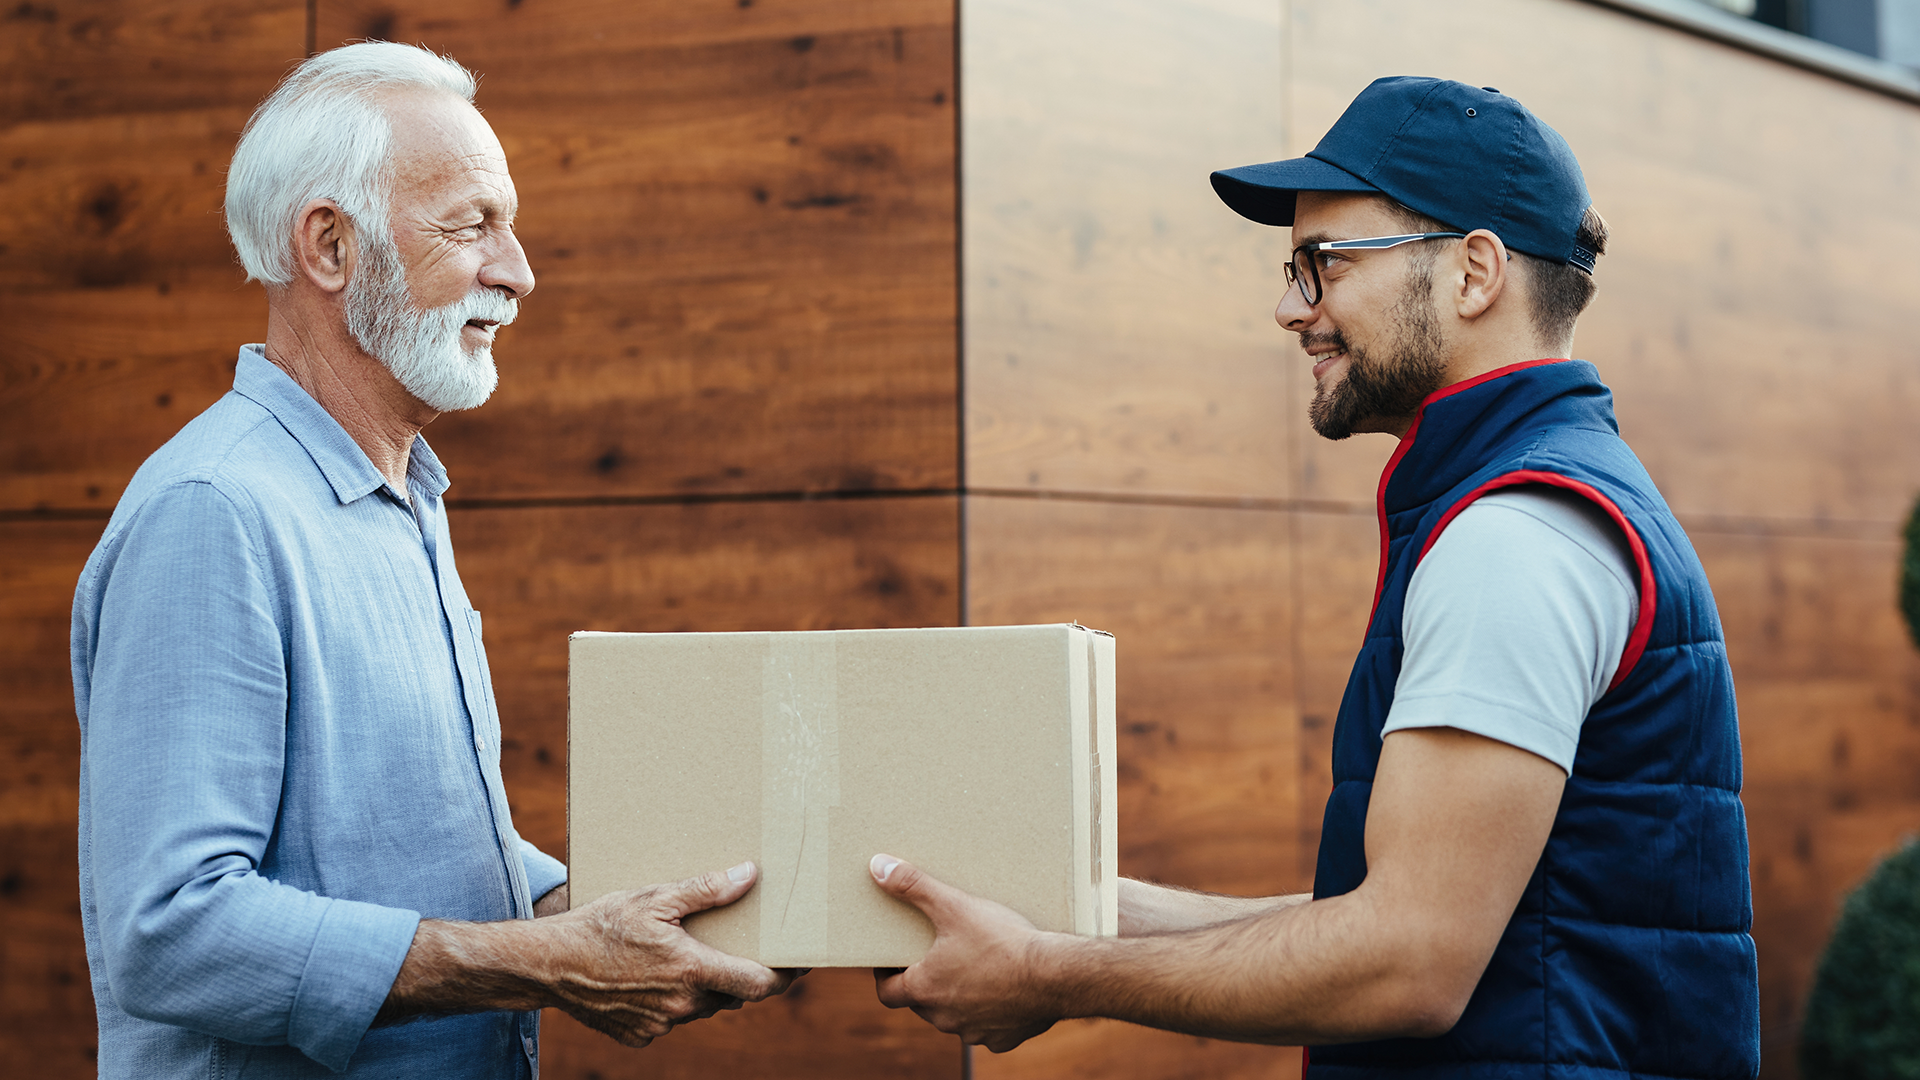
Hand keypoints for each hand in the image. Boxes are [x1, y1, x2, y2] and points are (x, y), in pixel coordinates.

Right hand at [539, 862, 795, 1045]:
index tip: (799, 964)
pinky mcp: (639, 1036)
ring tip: (693, 954)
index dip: (785, 976)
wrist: (547, 965)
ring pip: (702, 1008)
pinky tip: (655, 975)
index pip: (758, 985)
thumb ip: (706, 889)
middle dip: (740, 974)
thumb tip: (750, 875)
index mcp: (692, 971)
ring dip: (705, 987)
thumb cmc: (600, 926)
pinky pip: (671, 1019)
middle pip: (732, 996)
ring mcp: (660, 1026)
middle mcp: (682, 1006)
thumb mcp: (654, 898)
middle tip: (743, 947)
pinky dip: (673, 1000)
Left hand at [868, 853, 1061, 1052]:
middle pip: (921, 1004)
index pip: (887, 992)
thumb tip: (878, 866)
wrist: (1055, 974)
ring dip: (956, 999)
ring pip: (954, 1017)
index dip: (885, 976)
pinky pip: (987, 1028)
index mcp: (926, 989)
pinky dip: (989, 1012)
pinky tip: (1001, 990)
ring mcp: (974, 1031)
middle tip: (933, 955)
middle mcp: (944, 1017)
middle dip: (923, 982)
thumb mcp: (953, 906)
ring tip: (969, 969)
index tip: (891, 960)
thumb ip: (913, 886)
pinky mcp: (1002, 1038)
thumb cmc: (1002, 941)